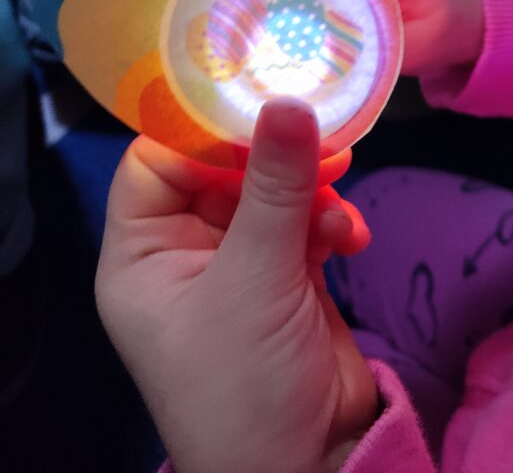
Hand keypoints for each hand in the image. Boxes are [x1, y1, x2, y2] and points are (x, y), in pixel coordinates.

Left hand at [96, 99, 377, 472]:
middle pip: (223, 170)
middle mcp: (185, 252)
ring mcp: (239, 265)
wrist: (308, 470)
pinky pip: (305, 225)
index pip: (158, 161)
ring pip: (272, 194)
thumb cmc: (246, 382)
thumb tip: (289, 99)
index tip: (256, 93)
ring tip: (343, 189)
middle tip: (323, 133)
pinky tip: (352, 240)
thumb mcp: (256, 278)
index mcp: (143, 253)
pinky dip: (330, 223)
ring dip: (311, 191)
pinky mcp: (287, 278)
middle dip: (273, 157)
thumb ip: (276, 186)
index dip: (201, 127)